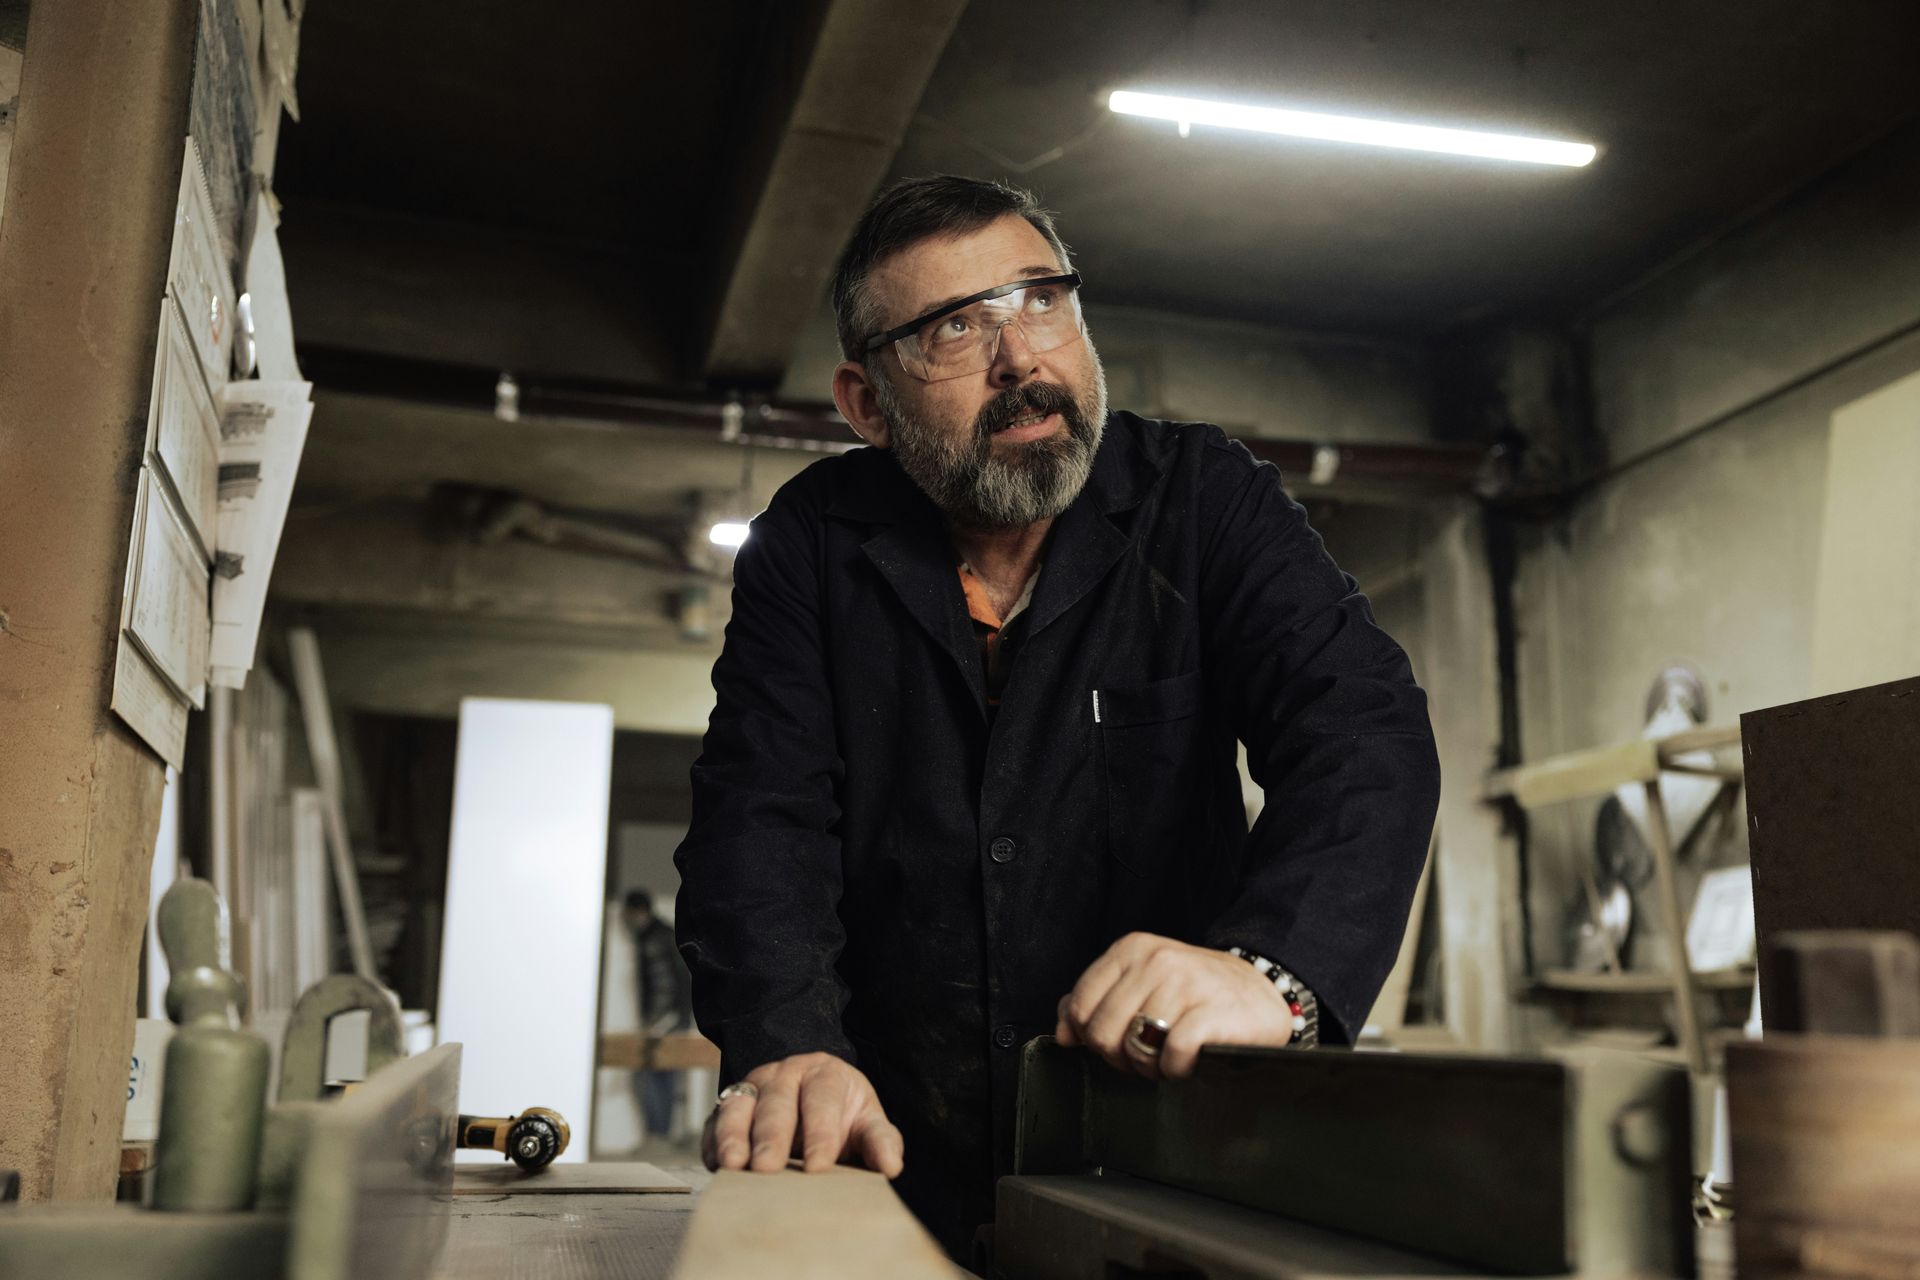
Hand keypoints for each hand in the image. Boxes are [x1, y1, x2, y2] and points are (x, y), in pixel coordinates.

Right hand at [700, 1052, 903, 1176]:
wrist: (809, 1093)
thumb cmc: (842, 1113)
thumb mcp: (867, 1120)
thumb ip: (881, 1140)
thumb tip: (891, 1166)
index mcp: (823, 1074)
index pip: (821, 1100)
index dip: (820, 1133)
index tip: (819, 1167)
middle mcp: (784, 1075)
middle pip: (776, 1102)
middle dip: (771, 1137)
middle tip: (769, 1168)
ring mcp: (751, 1088)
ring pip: (738, 1106)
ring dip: (733, 1135)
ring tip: (734, 1165)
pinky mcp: (726, 1108)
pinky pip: (713, 1121)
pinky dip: (712, 1142)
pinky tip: (716, 1165)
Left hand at [1055, 933, 1294, 1079]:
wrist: (1261, 991)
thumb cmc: (1194, 993)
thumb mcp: (1141, 982)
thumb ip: (1095, 1000)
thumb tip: (1062, 1031)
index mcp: (1131, 949)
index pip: (1079, 1006)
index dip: (1089, 1036)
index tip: (1114, 1041)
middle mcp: (1156, 961)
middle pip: (1102, 1033)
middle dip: (1118, 1057)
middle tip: (1144, 1056)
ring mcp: (1185, 984)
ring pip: (1134, 1048)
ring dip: (1150, 1067)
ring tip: (1168, 1057)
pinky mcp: (1212, 1013)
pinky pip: (1171, 1056)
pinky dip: (1176, 1070)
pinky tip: (1189, 1061)